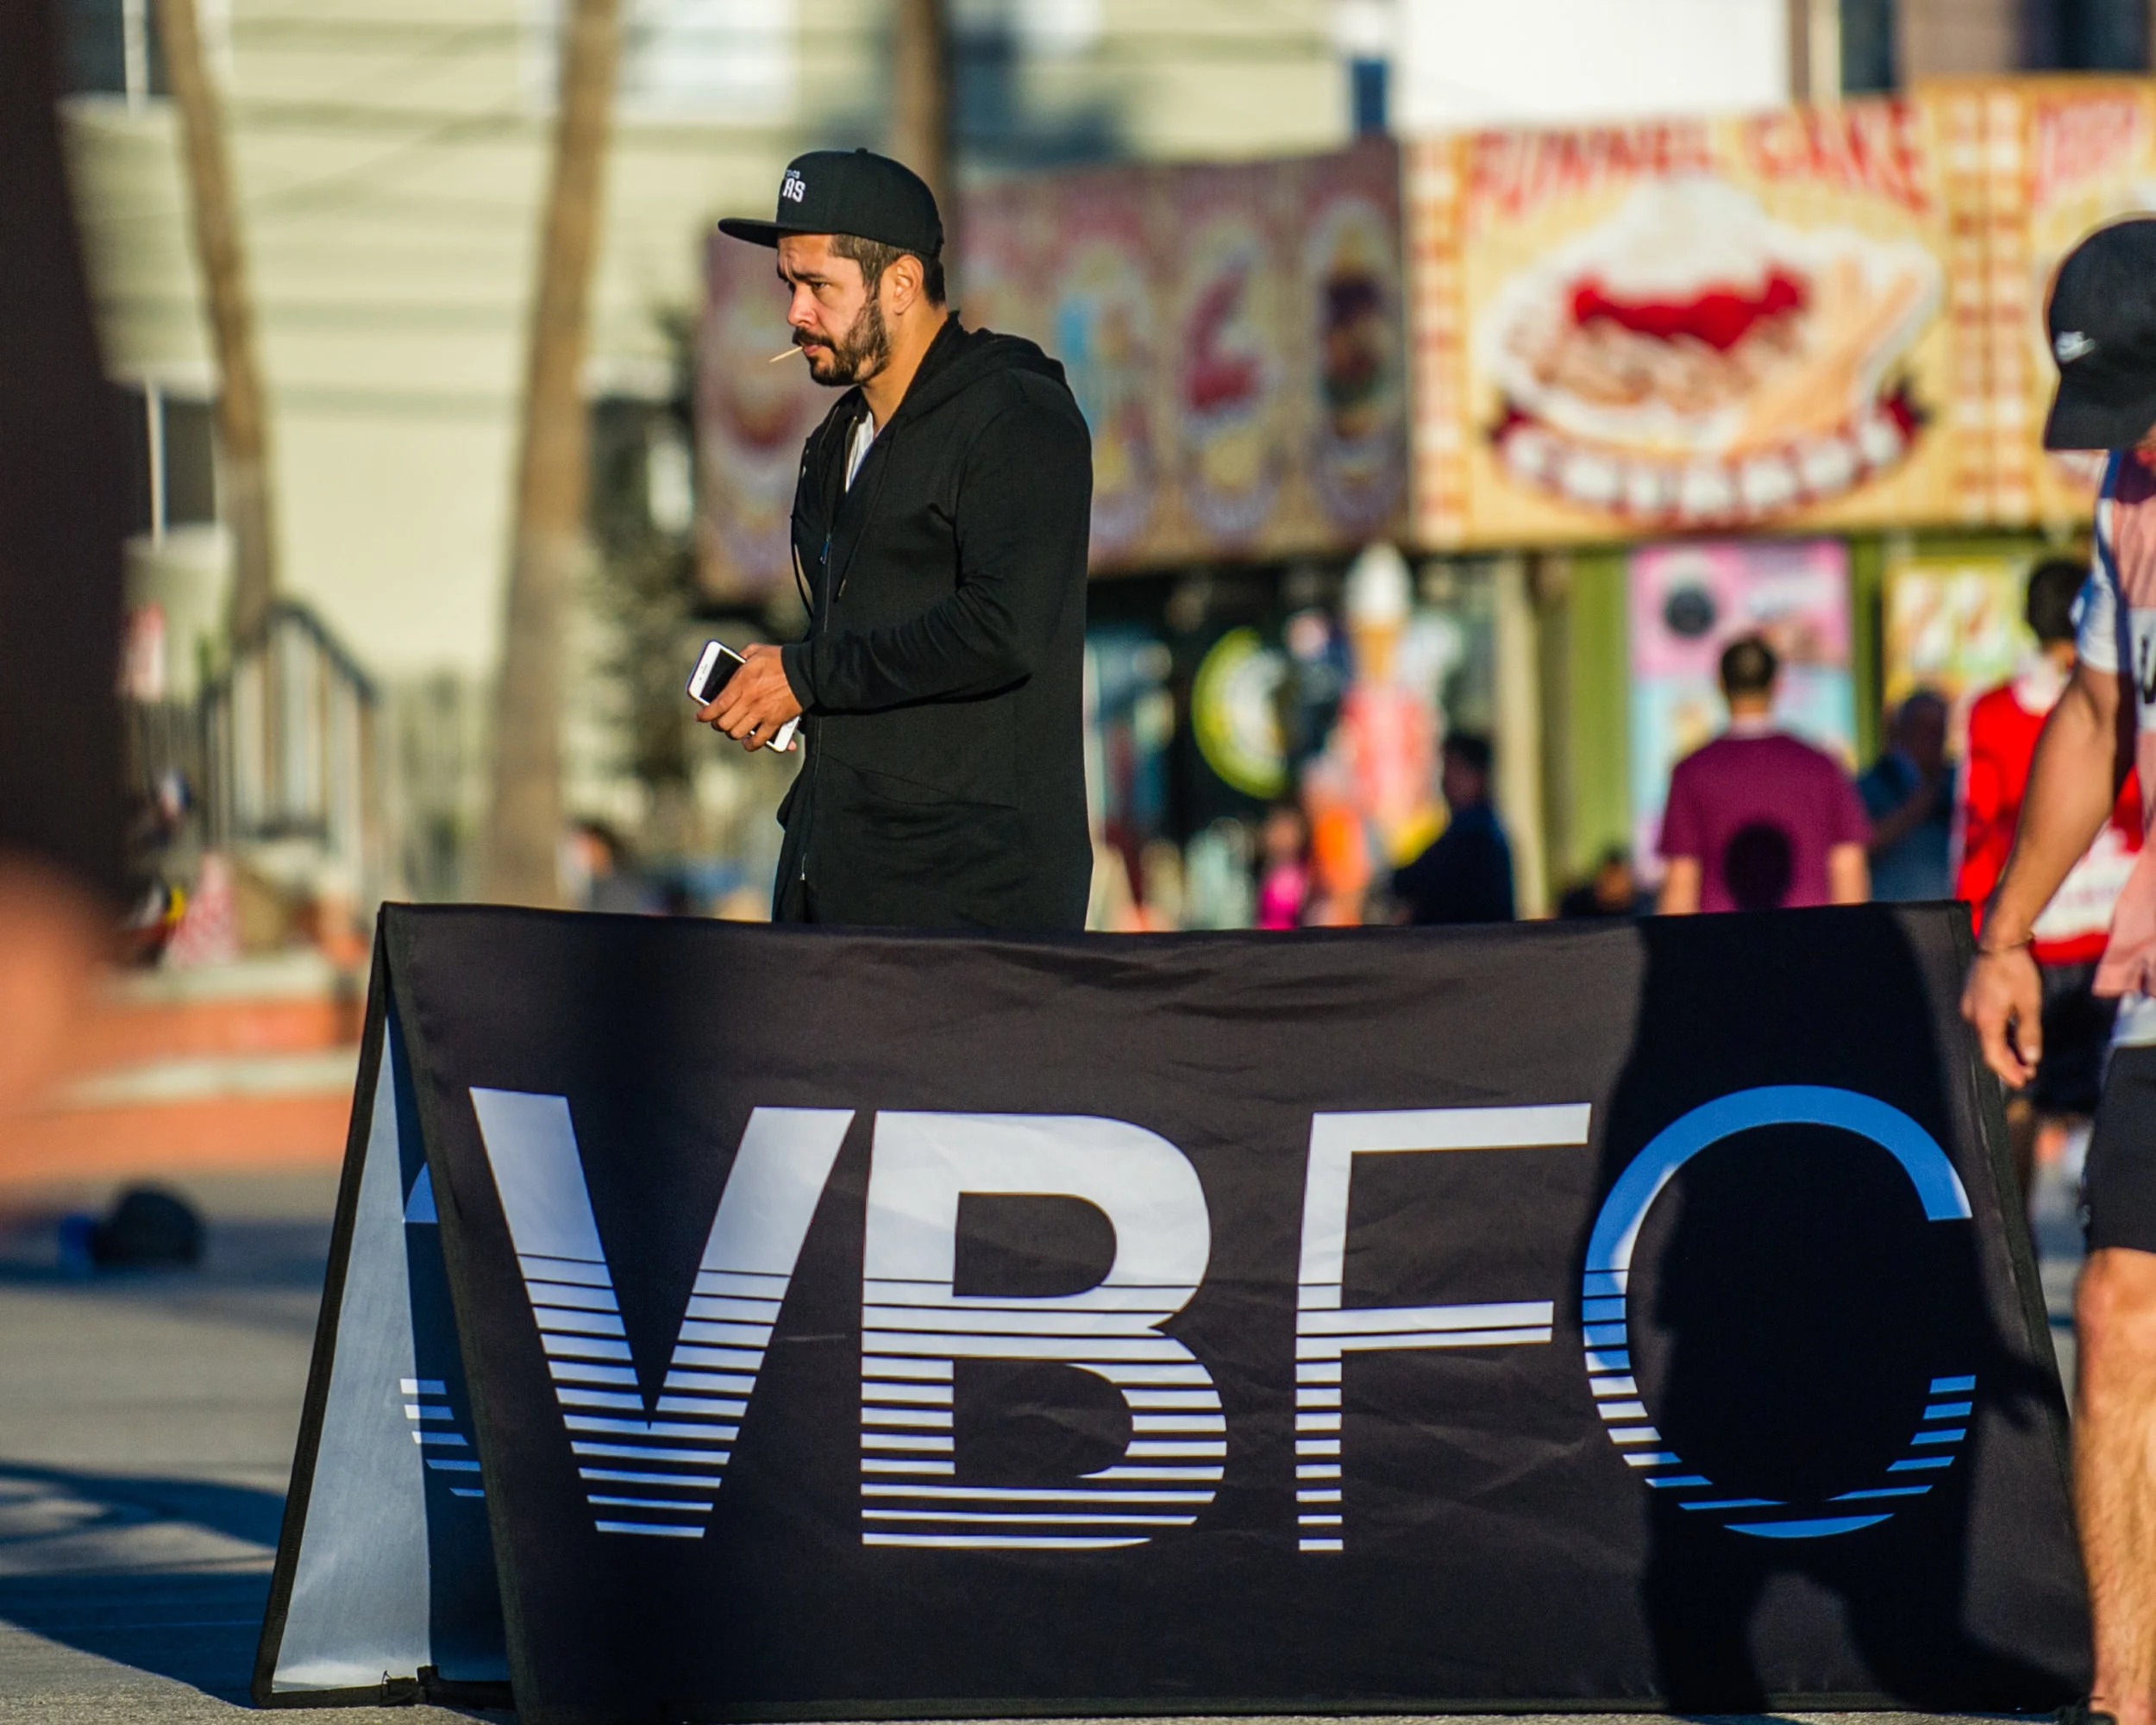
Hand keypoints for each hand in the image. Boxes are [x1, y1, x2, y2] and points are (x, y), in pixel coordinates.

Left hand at [699, 643, 801, 751]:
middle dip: (718, 724)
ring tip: (734, 730)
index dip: (705, 715)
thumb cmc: (781, 659)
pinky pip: (759, 740)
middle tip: (719, 722)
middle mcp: (748, 700)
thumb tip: (732, 662)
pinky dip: (752, 744)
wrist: (807, 671)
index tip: (700, 717)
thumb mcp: (756, 650)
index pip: (716, 705)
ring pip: (738, 733)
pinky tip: (749, 742)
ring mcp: (762, 713)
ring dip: (733, 733)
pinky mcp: (775, 721)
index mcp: (741, 682)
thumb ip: (740, 657)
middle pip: (724, 723)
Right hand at [1961, 942, 2042, 1089]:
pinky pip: (1985, 1023)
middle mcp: (1972, 1016)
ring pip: (1987, 1036)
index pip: (1994, 1056)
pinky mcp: (1973, 998)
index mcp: (1985, 1020)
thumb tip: (2031, 1058)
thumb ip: (2029, 1033)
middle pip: (1989, 1048)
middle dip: (2009, 1062)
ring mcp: (1970, 1006)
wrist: (1999, 941)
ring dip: (2005, 1048)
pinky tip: (2013, 1036)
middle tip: (2028, 1073)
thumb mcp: (2029, 1004)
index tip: (2023, 1082)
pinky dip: (1999, 1034)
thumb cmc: (2016, 970)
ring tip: (2024, 1057)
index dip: (2008, 1072)